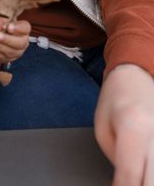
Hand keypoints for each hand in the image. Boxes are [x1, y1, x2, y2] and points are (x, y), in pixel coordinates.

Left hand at [0, 16, 29, 64]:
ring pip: (11, 52)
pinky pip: (2, 57)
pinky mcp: (7, 59)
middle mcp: (21, 40)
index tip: (9, 27)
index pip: (25, 28)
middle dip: (8, 40)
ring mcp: (15, 51)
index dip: (19, 28)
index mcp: (20, 28)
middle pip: (21, 43)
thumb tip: (1, 26)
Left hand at [95, 64, 153, 185]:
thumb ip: (117, 160)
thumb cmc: (115, 100)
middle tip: (130, 182)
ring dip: (147, 177)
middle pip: (151, 180)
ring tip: (136, 174)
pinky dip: (151, 169)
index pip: (130, 175)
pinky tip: (145, 168)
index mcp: (133, 128)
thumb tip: (125, 183)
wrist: (136, 77)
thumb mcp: (103, 129)